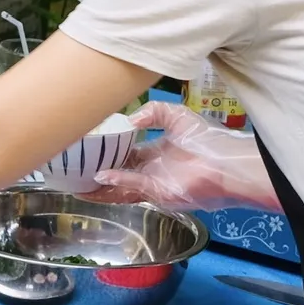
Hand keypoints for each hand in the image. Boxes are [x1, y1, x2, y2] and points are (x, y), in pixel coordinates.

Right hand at [82, 101, 280, 212]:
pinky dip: (115, 182)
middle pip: (118, 172)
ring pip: (119, 185)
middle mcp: (151, 170)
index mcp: (156, 152)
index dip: (109, 150)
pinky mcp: (157, 192)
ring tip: (76, 180)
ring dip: (99, 184)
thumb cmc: (206, 139)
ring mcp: (153, 184)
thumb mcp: (177, 116)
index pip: (127, 153)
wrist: (227, 163)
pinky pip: (131, 187)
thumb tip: (129, 120)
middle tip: (75, 164)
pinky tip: (100, 176)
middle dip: (97, 170)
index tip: (90, 145)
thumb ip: (153, 112)